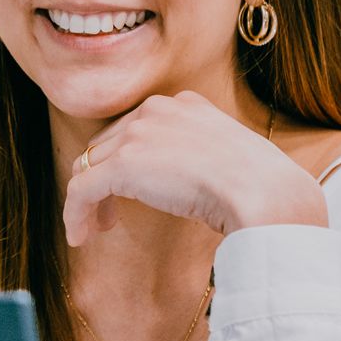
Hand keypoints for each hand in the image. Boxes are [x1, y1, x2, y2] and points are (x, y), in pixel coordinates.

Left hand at [62, 91, 327, 246]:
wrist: (264, 192)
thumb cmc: (261, 186)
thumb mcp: (229, 157)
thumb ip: (200, 158)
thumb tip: (187, 182)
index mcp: (184, 104)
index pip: (137, 128)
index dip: (125, 161)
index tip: (131, 191)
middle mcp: (157, 109)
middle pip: (108, 145)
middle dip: (104, 180)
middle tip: (110, 216)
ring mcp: (138, 134)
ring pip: (90, 167)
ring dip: (89, 200)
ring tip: (95, 229)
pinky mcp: (123, 164)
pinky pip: (81, 189)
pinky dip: (75, 214)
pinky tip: (80, 236)